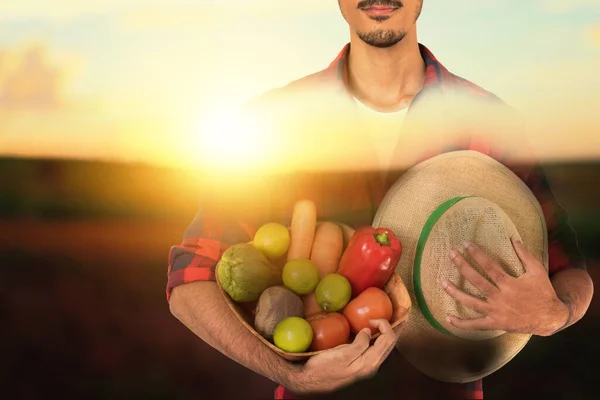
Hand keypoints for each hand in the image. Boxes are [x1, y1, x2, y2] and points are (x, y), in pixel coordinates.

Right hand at [287, 319, 399, 394]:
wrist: (311, 381)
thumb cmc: (324, 368)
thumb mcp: (342, 354)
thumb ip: (359, 344)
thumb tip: (368, 331)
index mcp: (370, 363)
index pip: (388, 339)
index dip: (384, 325)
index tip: (371, 318)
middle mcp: (372, 366)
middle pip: (390, 344)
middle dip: (391, 328)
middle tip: (385, 315)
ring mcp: (366, 366)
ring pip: (384, 347)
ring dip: (385, 333)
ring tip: (381, 322)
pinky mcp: (359, 364)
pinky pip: (374, 350)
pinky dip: (377, 339)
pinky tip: (370, 333)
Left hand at [442, 237, 568, 335]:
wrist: (549, 318)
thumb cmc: (543, 292)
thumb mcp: (537, 271)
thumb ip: (524, 254)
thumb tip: (513, 237)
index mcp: (510, 283)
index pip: (489, 266)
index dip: (477, 254)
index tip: (466, 244)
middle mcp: (501, 297)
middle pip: (477, 280)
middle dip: (462, 266)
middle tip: (451, 254)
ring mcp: (496, 312)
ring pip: (471, 302)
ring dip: (455, 293)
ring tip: (442, 282)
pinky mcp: (495, 323)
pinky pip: (476, 325)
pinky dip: (461, 324)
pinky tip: (448, 318)